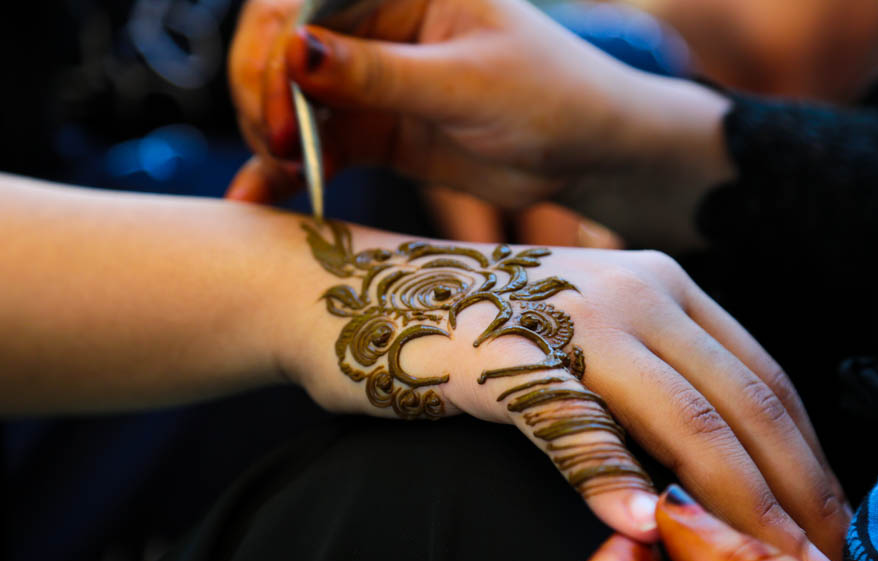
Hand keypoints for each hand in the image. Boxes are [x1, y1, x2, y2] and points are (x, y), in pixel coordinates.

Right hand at [226, 0, 732, 245]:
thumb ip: (382, 74)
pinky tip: (261, 196)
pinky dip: (289, 171)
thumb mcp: (468, 84)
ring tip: (270, 180)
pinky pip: (318, 145)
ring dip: (271, 136)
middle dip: (266, 94)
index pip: (307, 2)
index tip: (285, 113)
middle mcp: (377, 23)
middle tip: (276, 148)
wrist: (588, 153)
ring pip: (292, 98)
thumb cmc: (551, 96)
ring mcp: (372, 77)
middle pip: (282, 45)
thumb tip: (295, 52)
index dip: (276, 51)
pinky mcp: (376, 127)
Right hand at [281, 219, 848, 560]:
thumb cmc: (478, 331)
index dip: (808, 459)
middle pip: (745, 402)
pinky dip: (614, 479)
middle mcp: (636, 287)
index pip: (765, 378)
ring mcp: (575, 314)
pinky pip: (577, 426)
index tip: (831, 526)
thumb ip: (652, 386)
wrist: (355, 294)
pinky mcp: (511, 354)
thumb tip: (713, 476)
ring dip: (737, 505)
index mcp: (664, 284)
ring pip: (688, 419)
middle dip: (796, 495)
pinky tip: (642, 530)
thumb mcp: (588, 341)